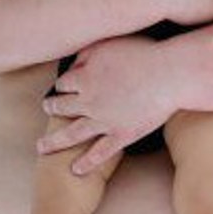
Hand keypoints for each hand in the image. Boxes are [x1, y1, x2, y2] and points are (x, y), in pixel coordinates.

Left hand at [38, 36, 177, 174]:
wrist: (170, 75)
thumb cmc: (144, 54)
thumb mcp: (110, 43)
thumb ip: (88, 52)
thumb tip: (74, 63)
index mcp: (85, 78)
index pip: (64, 84)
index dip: (63, 85)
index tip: (63, 87)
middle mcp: (88, 102)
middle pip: (61, 108)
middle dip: (52, 108)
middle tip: (47, 110)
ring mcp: (104, 121)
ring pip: (71, 134)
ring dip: (54, 141)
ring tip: (42, 147)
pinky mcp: (122, 135)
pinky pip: (100, 153)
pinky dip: (87, 162)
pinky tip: (77, 169)